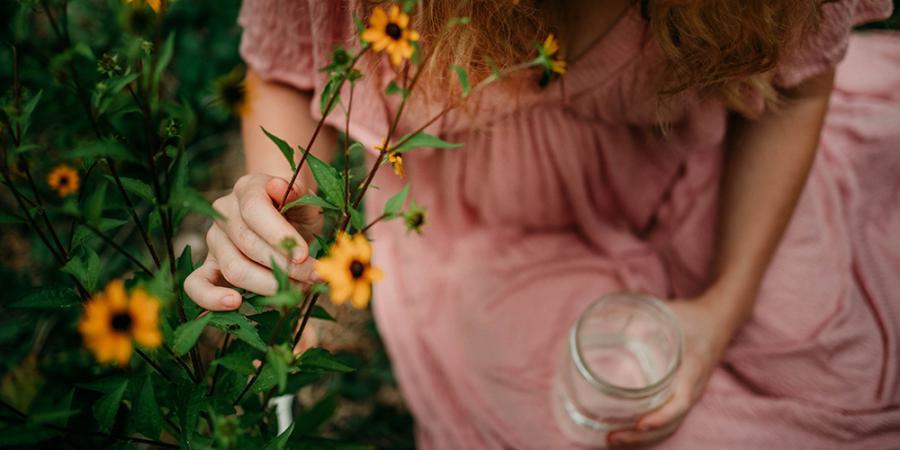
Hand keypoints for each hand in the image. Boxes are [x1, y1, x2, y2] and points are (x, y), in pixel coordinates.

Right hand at [184, 173, 322, 310]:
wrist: (284, 217)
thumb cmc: (296, 210)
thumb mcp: (305, 199)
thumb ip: (298, 194)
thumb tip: (280, 186)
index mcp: (247, 189)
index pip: (255, 209)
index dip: (279, 235)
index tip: (304, 255)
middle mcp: (224, 213)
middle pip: (247, 243)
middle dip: (284, 266)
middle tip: (312, 277)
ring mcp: (214, 240)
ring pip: (233, 267)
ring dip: (268, 285)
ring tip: (297, 290)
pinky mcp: (208, 265)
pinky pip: (196, 284)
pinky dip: (211, 298)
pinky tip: (235, 303)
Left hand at [607, 298, 730, 447]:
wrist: (718, 321)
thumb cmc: (691, 317)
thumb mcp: (668, 312)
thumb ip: (638, 313)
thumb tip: (602, 313)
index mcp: (691, 369)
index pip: (681, 401)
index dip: (661, 416)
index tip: (639, 424)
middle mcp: (692, 388)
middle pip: (671, 423)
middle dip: (642, 436)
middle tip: (612, 437)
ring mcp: (689, 395)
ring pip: (670, 426)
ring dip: (643, 438)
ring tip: (613, 439)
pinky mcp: (684, 396)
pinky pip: (670, 420)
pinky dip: (650, 431)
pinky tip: (627, 432)